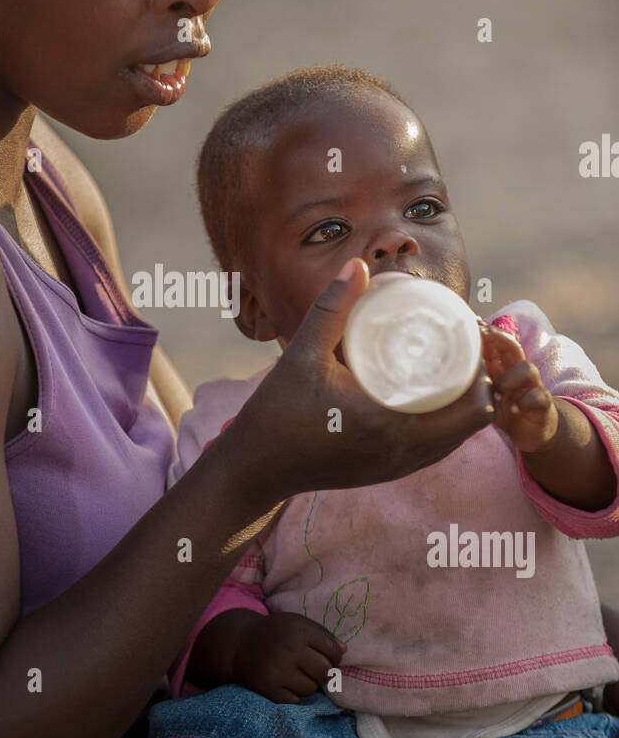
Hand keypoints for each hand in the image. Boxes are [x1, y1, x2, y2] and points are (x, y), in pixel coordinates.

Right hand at [223, 259, 495, 505]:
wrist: (255, 468)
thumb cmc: (276, 411)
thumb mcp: (302, 354)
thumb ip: (331, 309)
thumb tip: (359, 265)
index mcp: (391, 425)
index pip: (471, 407)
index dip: (483, 372)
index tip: (472, 340)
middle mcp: (403, 453)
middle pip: (474, 422)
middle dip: (478, 384)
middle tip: (465, 347)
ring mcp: (398, 468)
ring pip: (458, 439)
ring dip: (464, 406)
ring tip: (454, 367)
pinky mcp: (388, 473)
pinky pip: (436, 449)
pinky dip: (446, 425)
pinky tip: (435, 398)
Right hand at [233, 611, 345, 704]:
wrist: (240, 644)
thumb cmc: (276, 633)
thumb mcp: (297, 623)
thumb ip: (322, 634)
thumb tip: (344, 651)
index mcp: (298, 630)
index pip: (333, 651)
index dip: (334, 656)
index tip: (326, 657)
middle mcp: (289, 650)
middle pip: (325, 671)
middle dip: (323, 672)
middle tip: (313, 669)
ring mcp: (278, 671)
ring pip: (310, 688)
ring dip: (307, 684)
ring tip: (294, 674)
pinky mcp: (268, 689)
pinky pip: (295, 701)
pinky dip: (293, 696)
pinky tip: (285, 684)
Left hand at [481, 325, 558, 453]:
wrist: (534, 430)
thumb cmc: (506, 406)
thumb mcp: (488, 391)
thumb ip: (475, 377)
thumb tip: (447, 364)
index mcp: (504, 366)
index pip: (496, 343)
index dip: (486, 332)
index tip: (472, 321)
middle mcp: (519, 371)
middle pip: (513, 347)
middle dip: (499, 338)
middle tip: (484, 334)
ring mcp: (533, 385)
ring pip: (527, 369)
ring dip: (509, 379)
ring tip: (498, 393)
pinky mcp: (542, 403)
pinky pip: (538, 397)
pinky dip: (524, 403)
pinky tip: (513, 410)